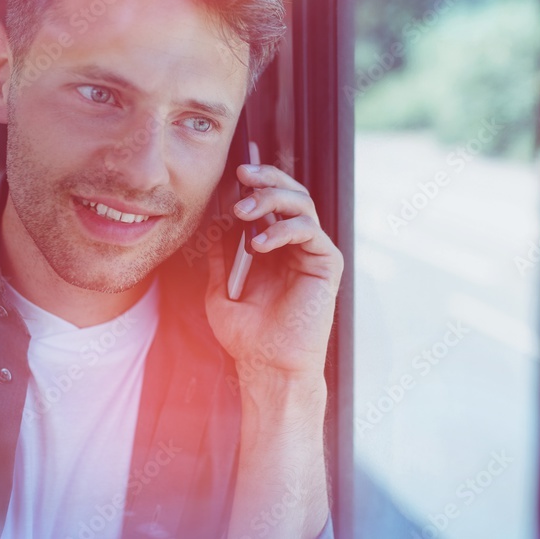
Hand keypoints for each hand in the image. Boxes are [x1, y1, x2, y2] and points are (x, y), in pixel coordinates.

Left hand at [204, 163, 342, 386]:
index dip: (257, 182)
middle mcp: (297, 245)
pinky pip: (310, 231)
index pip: (271, 201)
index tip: (233, 173)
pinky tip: (258, 243)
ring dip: (271, 199)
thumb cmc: (247, 336)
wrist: (267, 366)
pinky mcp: (327, 264)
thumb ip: (219, 255)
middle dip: (267, 179)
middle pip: (291, 194)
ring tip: (243, 212)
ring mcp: (314, 253)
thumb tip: (212, 221)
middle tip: (242, 175)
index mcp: (275, 248)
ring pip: (302, 204)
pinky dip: (283, 229)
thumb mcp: (218, 289)